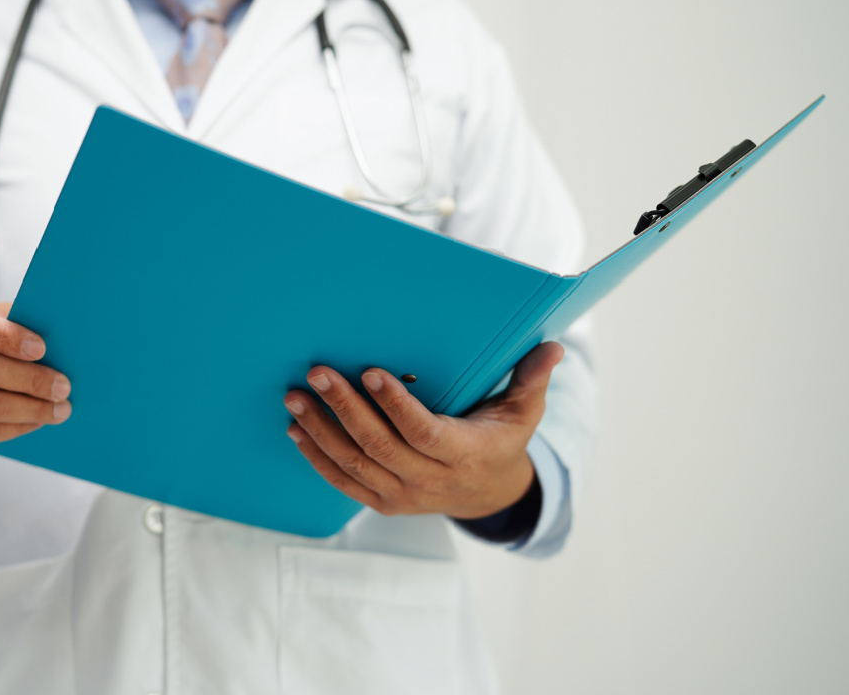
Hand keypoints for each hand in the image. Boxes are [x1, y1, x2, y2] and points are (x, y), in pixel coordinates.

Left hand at [283, 342, 563, 519]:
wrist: (488, 494)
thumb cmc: (501, 439)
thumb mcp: (523, 411)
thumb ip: (531, 379)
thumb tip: (553, 347)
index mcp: (462, 454)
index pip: (423, 432)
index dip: (396, 405)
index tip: (371, 373)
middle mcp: (429, 480)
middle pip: (379, 445)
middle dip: (343, 408)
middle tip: (317, 373)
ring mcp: (402, 495)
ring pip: (354, 464)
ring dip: (320, 430)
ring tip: (295, 398)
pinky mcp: (383, 502)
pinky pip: (343, 482)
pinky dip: (316, 457)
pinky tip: (296, 429)